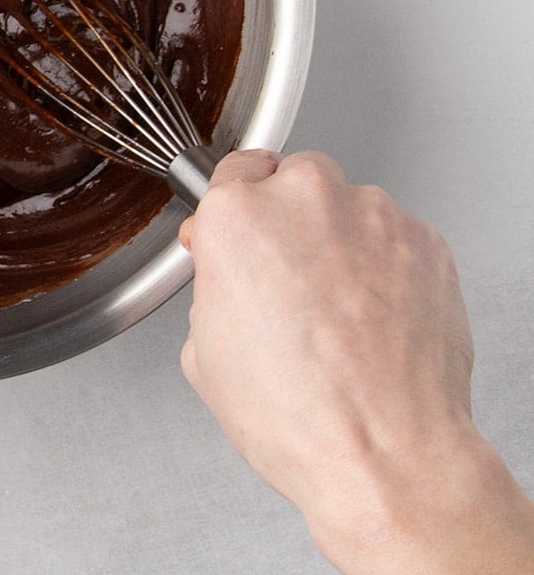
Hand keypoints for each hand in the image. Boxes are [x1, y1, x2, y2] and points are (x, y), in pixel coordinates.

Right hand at [179, 149, 533, 573]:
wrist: (386, 456)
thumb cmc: (297, 415)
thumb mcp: (203, 351)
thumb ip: (214, 288)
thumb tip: (229, 278)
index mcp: (238, 216)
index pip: (233, 171)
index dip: (235, 208)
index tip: (240, 232)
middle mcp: (304, 200)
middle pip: (293, 180)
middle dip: (290, 221)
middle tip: (289, 279)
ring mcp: (371, 215)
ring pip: (348, 207)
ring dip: (341, 241)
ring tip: (339, 310)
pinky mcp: (424, 241)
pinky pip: (395, 237)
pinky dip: (386, 266)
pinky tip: (374, 317)